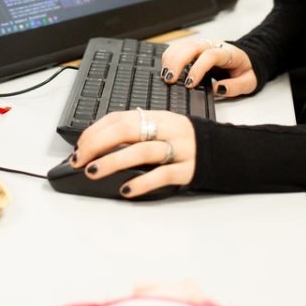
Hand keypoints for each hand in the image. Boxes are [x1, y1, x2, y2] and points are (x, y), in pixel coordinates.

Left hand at [71, 109, 196, 197]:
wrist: (227, 151)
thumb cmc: (186, 142)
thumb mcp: (163, 128)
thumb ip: (137, 132)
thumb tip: (98, 146)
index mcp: (158, 116)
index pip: (120, 117)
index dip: (96, 131)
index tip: (79, 146)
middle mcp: (168, 129)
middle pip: (128, 130)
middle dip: (98, 144)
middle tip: (79, 159)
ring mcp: (180, 149)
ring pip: (142, 151)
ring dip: (113, 161)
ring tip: (92, 172)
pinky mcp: (189, 169)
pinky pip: (163, 175)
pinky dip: (142, 182)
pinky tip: (126, 189)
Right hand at [161, 38, 256, 97]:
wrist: (247, 59)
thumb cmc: (246, 70)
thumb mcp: (249, 81)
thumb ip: (236, 86)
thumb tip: (218, 89)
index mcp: (227, 53)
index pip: (209, 56)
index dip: (197, 69)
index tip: (189, 84)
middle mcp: (212, 45)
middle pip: (191, 47)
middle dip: (178, 62)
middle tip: (170, 79)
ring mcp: (202, 45)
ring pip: (182, 45)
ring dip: (171, 58)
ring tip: (165, 75)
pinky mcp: (194, 48)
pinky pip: (179, 47)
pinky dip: (170, 55)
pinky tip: (166, 67)